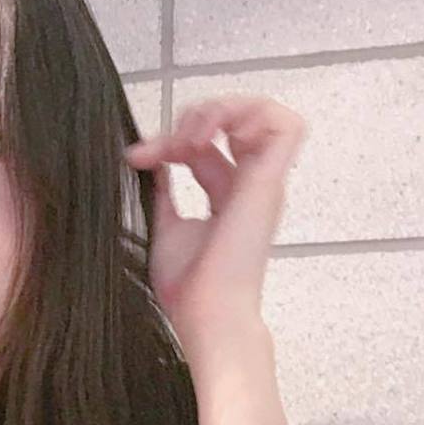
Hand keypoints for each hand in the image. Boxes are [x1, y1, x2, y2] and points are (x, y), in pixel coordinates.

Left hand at [124, 94, 305, 356]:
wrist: (206, 315)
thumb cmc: (190, 289)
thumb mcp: (166, 227)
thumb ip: (165, 193)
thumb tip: (154, 162)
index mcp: (229, 196)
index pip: (204, 146)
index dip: (168, 139)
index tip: (137, 157)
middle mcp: (250, 185)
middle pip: (234, 121)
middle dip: (195, 115)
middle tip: (167, 144)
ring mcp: (263, 182)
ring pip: (264, 113)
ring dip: (223, 109)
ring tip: (193, 134)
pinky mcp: (269, 182)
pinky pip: (286, 125)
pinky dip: (251, 114)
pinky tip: (216, 133)